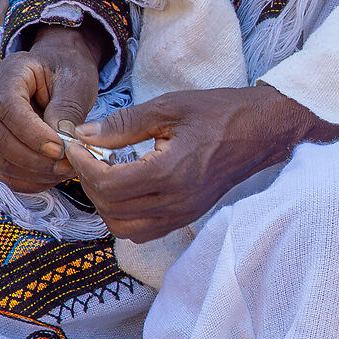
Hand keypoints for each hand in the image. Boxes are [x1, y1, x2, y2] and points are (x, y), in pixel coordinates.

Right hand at [0, 26, 104, 193]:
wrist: (59, 69)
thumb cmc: (67, 70)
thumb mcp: (75, 81)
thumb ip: (67, 108)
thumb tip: (61, 140)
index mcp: (10, 73)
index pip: (8, 107)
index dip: (32, 133)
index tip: (60, 148)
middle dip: (33, 157)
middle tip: (67, 164)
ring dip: (32, 172)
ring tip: (64, 170)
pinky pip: (3, 171)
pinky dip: (27, 181)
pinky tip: (52, 176)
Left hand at [60, 84, 338, 241]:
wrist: (262, 131)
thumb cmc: (219, 113)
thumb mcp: (169, 107)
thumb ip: (124, 124)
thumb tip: (85, 135)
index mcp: (172, 172)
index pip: (109, 184)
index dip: (84, 166)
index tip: (76, 145)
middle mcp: (177, 201)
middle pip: (111, 209)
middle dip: (89, 183)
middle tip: (87, 156)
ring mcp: (183, 214)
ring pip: (124, 228)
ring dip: (104, 204)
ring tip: (104, 172)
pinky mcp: (186, 218)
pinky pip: (143, 231)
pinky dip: (124, 215)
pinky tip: (124, 187)